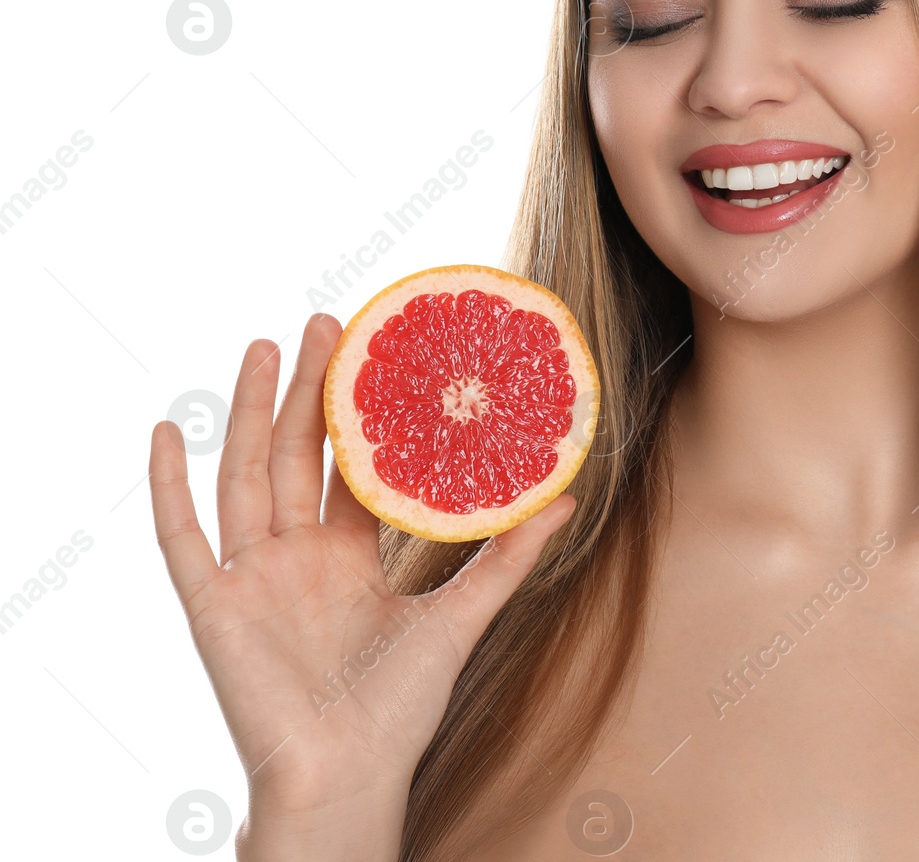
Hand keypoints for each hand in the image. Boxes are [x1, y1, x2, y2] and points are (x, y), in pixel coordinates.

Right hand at [149, 314, 575, 825]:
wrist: (348, 778)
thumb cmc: (399, 711)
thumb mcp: (461, 617)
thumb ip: (509, 557)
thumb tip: (568, 497)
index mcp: (350, 555)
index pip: (351, 465)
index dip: (360, 411)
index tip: (374, 351)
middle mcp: (298, 555)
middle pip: (298, 453)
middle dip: (309, 389)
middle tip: (323, 323)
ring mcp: (252, 576)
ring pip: (245, 474)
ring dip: (250, 411)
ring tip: (262, 347)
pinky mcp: (212, 604)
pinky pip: (181, 536)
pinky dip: (169, 485)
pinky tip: (167, 430)